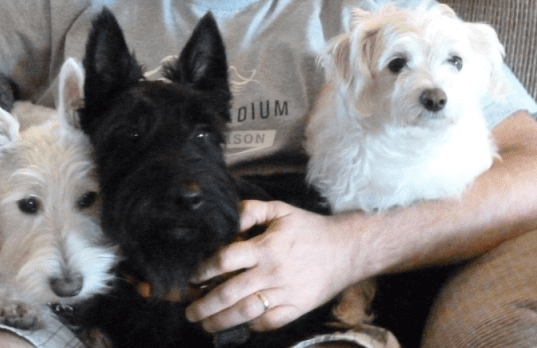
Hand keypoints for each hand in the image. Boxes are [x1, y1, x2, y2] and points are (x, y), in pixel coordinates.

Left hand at [185, 200, 359, 333]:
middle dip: (205, 305)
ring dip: (221, 321)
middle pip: (230, 292)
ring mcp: (286, 293)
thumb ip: (250, 211)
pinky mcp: (298, 308)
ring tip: (205, 324)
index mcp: (267, 247)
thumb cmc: (309, 228)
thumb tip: (225, 219)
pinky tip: (239, 326)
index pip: (225, 260)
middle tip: (189, 311)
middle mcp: (273, 273)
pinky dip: (252, 326)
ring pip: (246, 312)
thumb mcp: (279, 210)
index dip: (204, 270)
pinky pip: (269, 322)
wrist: (348, 249)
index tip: (191, 277)